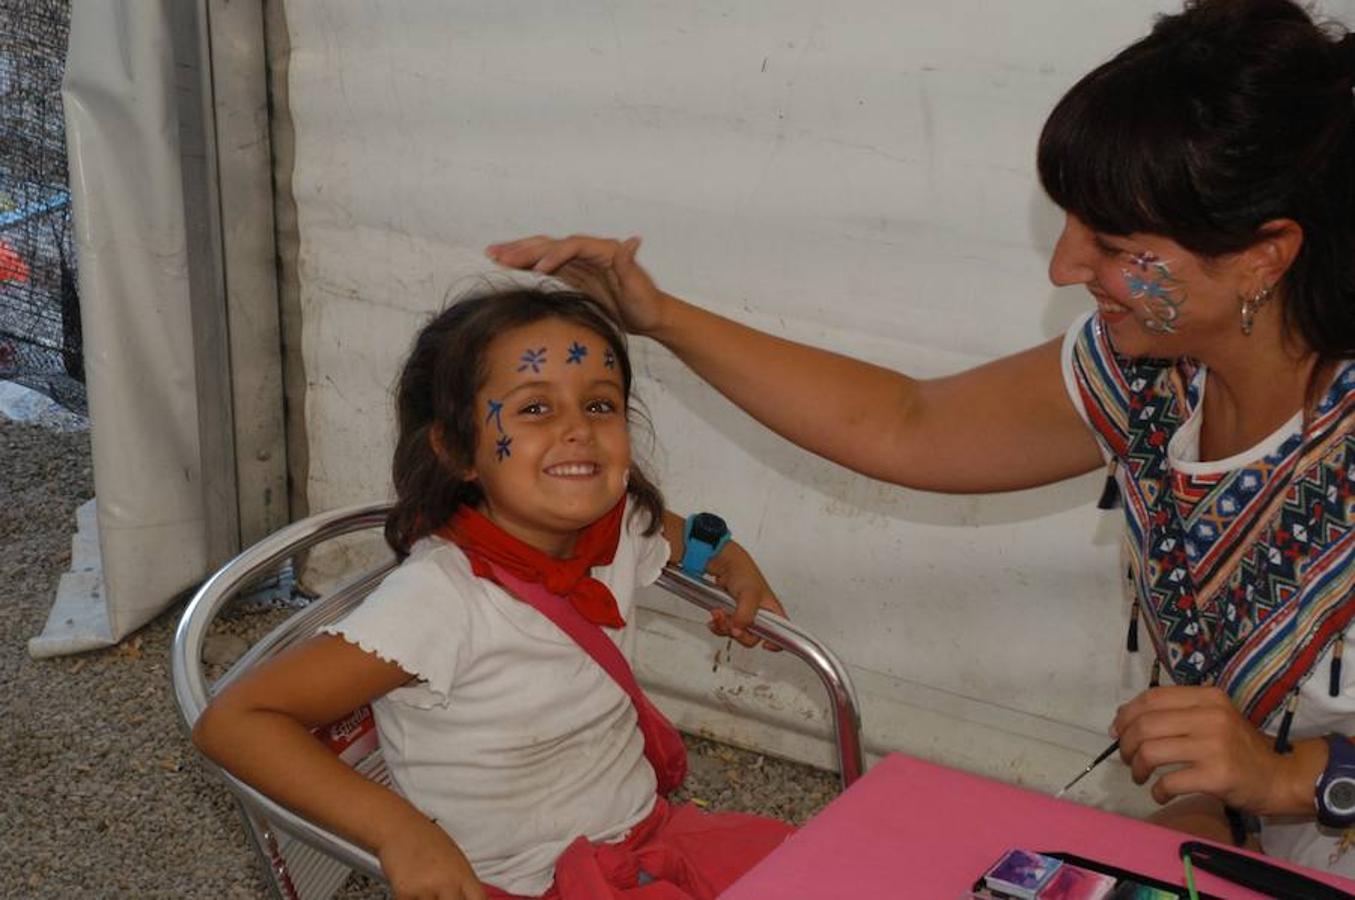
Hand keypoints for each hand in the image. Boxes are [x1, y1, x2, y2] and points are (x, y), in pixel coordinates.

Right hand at [377, 816, 487, 899]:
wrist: (399, 826)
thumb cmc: (427, 840)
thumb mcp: (455, 858)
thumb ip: (461, 883)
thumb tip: (467, 898)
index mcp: (463, 874)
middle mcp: (447, 882)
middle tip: (438, 895)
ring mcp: (426, 888)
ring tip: (422, 887)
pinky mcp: (404, 892)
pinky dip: (408, 899)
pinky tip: (408, 889)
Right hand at [485, 234, 667, 333]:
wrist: (648, 315)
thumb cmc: (646, 303)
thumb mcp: (640, 288)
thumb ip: (630, 265)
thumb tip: (632, 241)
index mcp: (604, 251)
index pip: (574, 246)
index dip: (555, 255)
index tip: (540, 270)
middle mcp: (587, 252)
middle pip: (552, 244)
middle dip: (526, 249)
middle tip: (500, 256)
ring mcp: (576, 263)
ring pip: (543, 252)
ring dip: (518, 252)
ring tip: (493, 254)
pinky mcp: (569, 275)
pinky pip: (542, 267)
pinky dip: (523, 266)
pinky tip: (505, 266)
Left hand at [705, 540, 784, 650]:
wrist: (724, 564)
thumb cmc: (743, 572)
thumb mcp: (749, 595)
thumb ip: (746, 615)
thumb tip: (738, 630)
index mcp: (773, 612)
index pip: (782, 634)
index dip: (776, 643)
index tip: (766, 645)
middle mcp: (761, 616)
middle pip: (753, 638)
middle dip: (738, 632)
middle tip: (731, 622)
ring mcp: (745, 616)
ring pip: (737, 634)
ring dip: (724, 626)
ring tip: (719, 613)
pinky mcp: (732, 615)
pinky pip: (726, 628)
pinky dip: (718, 624)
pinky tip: (715, 616)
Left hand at [1111, 686, 1312, 814]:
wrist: (1280, 777)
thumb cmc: (1238, 748)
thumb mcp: (1212, 717)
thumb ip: (1175, 713)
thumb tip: (1124, 720)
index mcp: (1207, 697)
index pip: (1152, 698)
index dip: (1126, 714)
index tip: (1117, 731)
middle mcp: (1210, 716)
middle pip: (1145, 725)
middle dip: (1126, 744)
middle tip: (1127, 759)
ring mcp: (1214, 746)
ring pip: (1150, 751)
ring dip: (1137, 767)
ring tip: (1140, 776)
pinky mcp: (1217, 776)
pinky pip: (1169, 782)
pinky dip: (1157, 790)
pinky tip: (1160, 793)